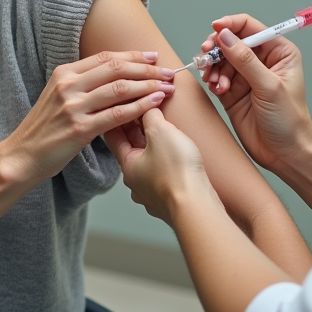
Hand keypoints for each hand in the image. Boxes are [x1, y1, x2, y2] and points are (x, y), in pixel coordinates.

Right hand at [8, 51, 175, 181]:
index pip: (106, 57)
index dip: (133, 55)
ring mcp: (74, 106)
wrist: (23, 154)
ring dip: (148, 86)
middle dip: (147, 69)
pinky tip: (154, 104)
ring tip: (166, 87)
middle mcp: (69, 85)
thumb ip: (82, 83)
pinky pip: (117, 114)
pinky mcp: (80, 128)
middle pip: (116, 69)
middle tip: (167, 71)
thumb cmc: (45, 127)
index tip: (153, 56)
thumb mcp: (58, 95)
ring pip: (120, 89)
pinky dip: (139, 107)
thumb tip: (113, 74)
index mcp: (64, 73)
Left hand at [106, 108, 216, 224]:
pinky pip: (165, 177)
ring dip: (155, 148)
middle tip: (147, 112)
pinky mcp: (170, 200)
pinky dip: (168, 163)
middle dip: (139, 131)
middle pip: (132, 150)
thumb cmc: (176, 172)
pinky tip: (178, 156)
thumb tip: (147, 106)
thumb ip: (151, 115)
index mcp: (127, 165)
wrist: (196, 207)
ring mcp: (152, 194)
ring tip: (165, 133)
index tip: (127, 104)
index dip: (120, 116)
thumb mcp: (161, 131)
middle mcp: (136, 182)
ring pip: (149, 165)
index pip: (114, 135)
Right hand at [198, 16, 311, 171]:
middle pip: (231, 41)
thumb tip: (225, 36)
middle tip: (206, 55)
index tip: (215, 29)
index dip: (231, 25)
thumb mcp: (269, 86)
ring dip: (213, 67)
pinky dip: (213, 80)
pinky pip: (216, 77)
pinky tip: (218, 89)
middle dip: (217, 47)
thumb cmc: (289, 121)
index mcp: (278, 52)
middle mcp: (262, 61)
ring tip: (215, 81)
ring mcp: (246, 76)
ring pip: (220, 59)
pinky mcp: (233, 91)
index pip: (250, 27)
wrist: (285, 154)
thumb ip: (245, 60)